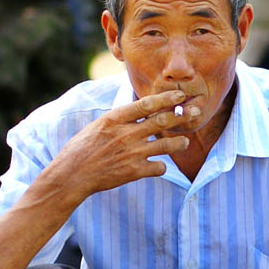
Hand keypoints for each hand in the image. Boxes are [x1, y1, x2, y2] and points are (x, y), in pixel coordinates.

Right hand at [57, 89, 198, 199]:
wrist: (73, 174)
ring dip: (179, 142)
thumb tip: (141, 110)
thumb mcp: (99, 125)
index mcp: (115, 118)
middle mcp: (126, 134)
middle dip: (182, 114)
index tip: (180, 94)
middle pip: (162, 121)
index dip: (166, 98)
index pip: (147, 104)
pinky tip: (159, 165)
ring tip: (184, 142)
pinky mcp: (134, 171)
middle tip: (196, 111)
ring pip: (166, 145)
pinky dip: (161, 166)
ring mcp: (132, 153)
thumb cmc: (83, 148)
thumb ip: (121, 119)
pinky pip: (159, 167)